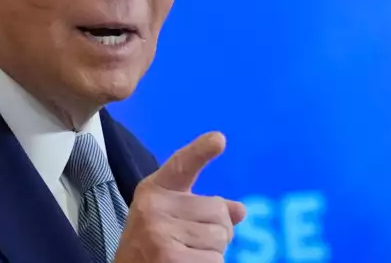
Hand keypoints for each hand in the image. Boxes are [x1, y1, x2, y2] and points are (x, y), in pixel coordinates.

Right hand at [114, 132, 246, 262]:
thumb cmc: (151, 248)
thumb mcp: (170, 221)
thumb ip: (203, 212)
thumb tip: (240, 210)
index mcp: (154, 191)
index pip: (181, 165)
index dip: (201, 151)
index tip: (219, 139)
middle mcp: (153, 207)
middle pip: (219, 213)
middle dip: (216, 235)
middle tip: (189, 246)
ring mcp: (158, 232)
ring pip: (220, 241)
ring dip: (211, 256)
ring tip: (184, 258)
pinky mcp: (168, 258)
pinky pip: (215, 262)